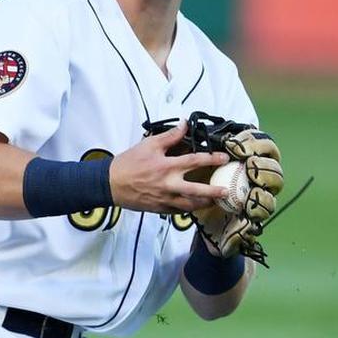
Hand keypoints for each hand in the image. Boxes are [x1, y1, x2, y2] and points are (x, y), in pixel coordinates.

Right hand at [110, 125, 230, 213]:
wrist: (111, 184)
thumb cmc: (128, 163)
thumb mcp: (148, 144)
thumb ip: (169, 136)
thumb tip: (184, 125)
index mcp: (167, 166)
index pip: (195, 161)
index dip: (211, 159)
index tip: (224, 158)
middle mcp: (168, 184)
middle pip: (197, 190)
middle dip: (213, 191)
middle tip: (226, 190)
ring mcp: (164, 199)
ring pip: (189, 205)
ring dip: (204, 204)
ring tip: (215, 202)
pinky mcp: (159, 208)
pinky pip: (178, 211)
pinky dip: (188, 209)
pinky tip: (194, 206)